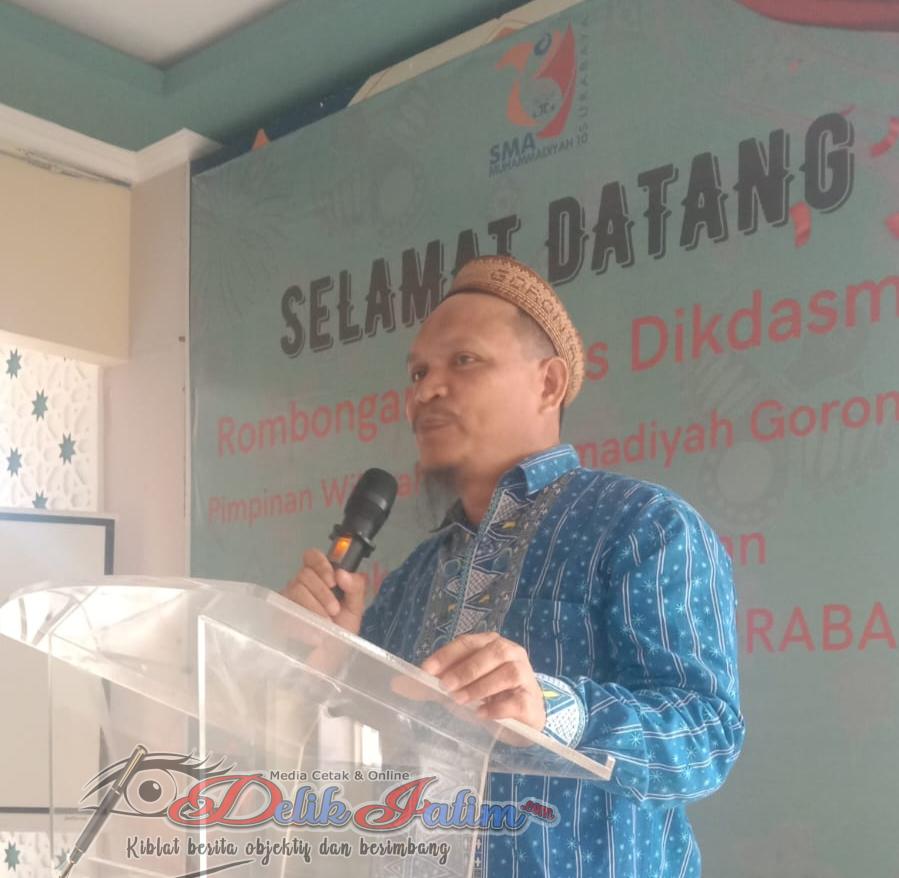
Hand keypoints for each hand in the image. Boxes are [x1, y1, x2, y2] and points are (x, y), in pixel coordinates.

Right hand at [282, 548, 366, 634]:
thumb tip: (342, 573)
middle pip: (305, 573)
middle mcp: (301, 584)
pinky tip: (313, 633)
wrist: (328, 661)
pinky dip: (303, 620)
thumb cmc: (341, 633)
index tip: (333, 581)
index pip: (312, 557)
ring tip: (325, 624)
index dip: (321, 564)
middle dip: (323, 592)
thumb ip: (355, 588)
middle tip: (334, 611)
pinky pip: (286, 607)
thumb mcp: (355, 609)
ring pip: (296, 588)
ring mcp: (287, 599)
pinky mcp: (277, 614)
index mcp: (321, 578)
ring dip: (315, 606)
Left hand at [420, 632, 545, 730]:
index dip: (446, 655)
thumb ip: (431, 685)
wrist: (524, 714)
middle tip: (445, 687)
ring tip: (460, 701)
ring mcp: (525, 676)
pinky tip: (482, 715)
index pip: (467, 643)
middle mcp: (511, 653)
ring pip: (507, 673)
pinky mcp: (530, 701)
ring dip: (481, 686)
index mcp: (490, 643)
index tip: (426, 671)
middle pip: (491, 652)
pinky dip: (498, 707)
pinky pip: (516, 700)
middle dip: (465, 669)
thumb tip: (397, 683)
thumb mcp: (460, 685)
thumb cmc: (489, 693)